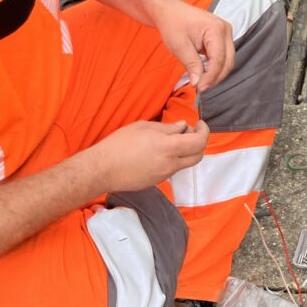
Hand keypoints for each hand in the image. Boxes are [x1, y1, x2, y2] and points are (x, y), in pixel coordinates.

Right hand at [89, 120, 208, 192]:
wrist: (103, 169)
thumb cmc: (120, 144)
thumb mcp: (144, 127)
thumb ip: (167, 128)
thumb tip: (183, 126)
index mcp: (169, 147)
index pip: (199, 142)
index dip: (204, 132)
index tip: (200, 124)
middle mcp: (171, 164)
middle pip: (198, 156)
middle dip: (199, 142)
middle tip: (189, 131)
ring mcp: (165, 175)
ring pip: (185, 163)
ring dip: (186, 151)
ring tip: (171, 140)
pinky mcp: (157, 181)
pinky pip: (172, 169)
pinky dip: (173, 159)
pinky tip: (159, 152)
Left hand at [152, 0, 235, 90]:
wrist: (170, 11)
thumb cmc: (173, 23)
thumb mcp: (179, 46)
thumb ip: (191, 64)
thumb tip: (198, 82)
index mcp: (216, 29)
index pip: (219, 59)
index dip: (211, 76)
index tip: (200, 88)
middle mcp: (226, 30)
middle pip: (228, 61)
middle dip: (215, 77)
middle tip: (201, 87)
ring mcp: (226, 33)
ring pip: (228, 60)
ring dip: (216, 73)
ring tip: (201, 81)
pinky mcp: (222, 38)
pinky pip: (223, 56)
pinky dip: (215, 67)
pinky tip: (204, 73)